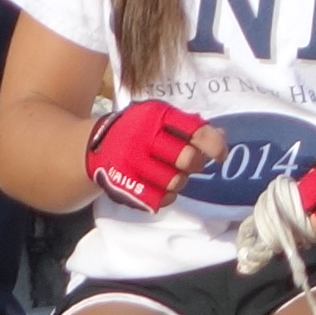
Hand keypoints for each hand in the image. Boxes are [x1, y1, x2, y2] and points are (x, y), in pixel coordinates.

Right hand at [85, 100, 215, 210]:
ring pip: (176, 181)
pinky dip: (166, 195)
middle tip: (191, 163)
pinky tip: (159, 186)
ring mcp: (130, 163)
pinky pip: (160, 198)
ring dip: (180, 180)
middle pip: (188, 159)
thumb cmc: (138, 130)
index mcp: (156, 116)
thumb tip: (222, 136)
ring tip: (171, 172)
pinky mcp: (122, 184)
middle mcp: (142, 137)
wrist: (93, 146)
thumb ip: (191, 126)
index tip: (220, 155)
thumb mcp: (161, 119)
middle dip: (196, 164)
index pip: (196, 130)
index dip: (214, 145)